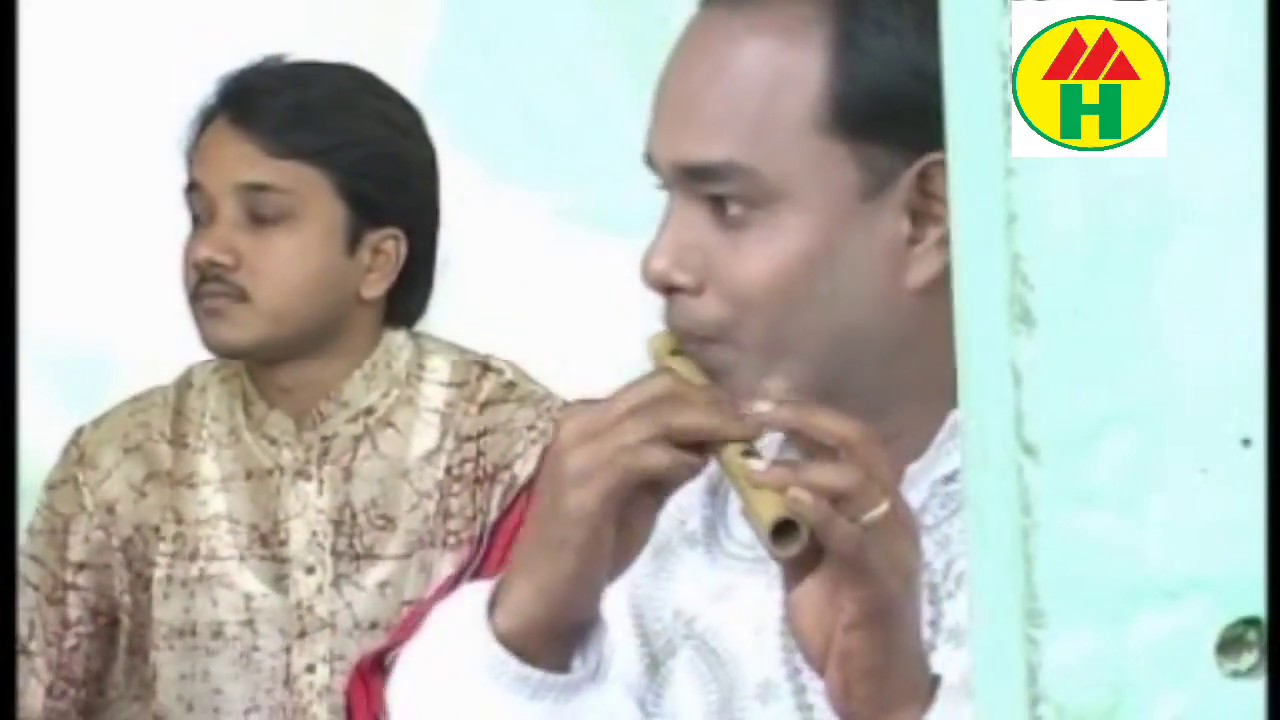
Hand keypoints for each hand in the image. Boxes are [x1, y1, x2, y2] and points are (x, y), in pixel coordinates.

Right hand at [489, 371, 760, 670]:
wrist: (544, 591)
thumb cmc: (591, 544)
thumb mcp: (637, 492)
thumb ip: (666, 461)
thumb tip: (710, 441)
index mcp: (588, 418)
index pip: (655, 385)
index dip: (706, 392)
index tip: (748, 408)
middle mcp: (580, 421)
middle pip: (660, 389)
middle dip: (715, 400)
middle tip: (757, 418)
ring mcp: (580, 449)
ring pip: (658, 416)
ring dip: (711, 423)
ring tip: (748, 436)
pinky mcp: (587, 481)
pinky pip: (646, 454)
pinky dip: (680, 457)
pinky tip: (701, 469)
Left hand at [750, 401, 935, 718]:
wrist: (873, 686)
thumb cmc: (843, 621)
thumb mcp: (807, 560)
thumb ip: (788, 521)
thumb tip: (751, 480)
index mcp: (877, 505)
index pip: (849, 439)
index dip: (804, 414)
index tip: (755, 399)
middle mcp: (892, 514)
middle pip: (859, 443)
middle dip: (805, 418)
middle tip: (753, 410)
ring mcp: (892, 546)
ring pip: (858, 484)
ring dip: (803, 467)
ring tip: (756, 463)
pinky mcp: (880, 583)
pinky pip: (854, 538)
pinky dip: (821, 512)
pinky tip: (789, 497)